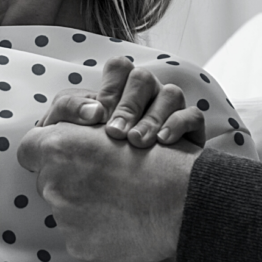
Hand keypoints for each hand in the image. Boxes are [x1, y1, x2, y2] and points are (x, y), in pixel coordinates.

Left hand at [17, 122, 199, 261]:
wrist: (181, 199)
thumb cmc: (151, 158)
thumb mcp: (108, 129)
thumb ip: (74, 136)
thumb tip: (58, 146)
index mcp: (57, 147)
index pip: (28, 151)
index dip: (43, 154)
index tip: (59, 159)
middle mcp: (53, 181)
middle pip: (47, 182)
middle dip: (67, 182)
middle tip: (100, 182)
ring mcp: (64, 216)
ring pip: (63, 210)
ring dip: (82, 206)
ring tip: (117, 201)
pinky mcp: (77, 244)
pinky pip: (78, 235)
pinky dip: (94, 230)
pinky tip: (119, 221)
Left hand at [37, 57, 205, 148]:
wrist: (122, 194)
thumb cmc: (92, 157)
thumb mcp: (68, 132)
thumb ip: (68, 111)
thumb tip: (93, 111)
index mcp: (119, 89)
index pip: (119, 67)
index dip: (109, 87)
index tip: (97, 118)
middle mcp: (147, 94)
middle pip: (142, 78)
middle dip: (128, 106)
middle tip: (116, 134)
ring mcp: (171, 109)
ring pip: (170, 94)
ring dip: (152, 117)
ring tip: (137, 142)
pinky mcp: (191, 130)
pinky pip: (192, 115)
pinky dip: (178, 124)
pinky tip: (163, 142)